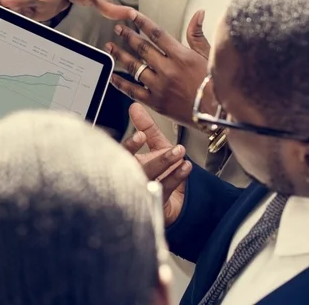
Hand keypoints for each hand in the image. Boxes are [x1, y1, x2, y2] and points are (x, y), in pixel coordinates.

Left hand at [106, 9, 211, 125]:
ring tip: (110, 47)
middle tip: (118, 29)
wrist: (217, 113)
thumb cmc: (215, 84)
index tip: (131, 14)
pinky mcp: (156, 102)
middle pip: (142, 48)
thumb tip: (198, 14)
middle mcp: (168, 70)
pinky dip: (120, 83)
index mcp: (181, 56)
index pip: (157, 34)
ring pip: (134, 67)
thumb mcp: (209, 56)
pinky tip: (112, 76)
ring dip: (120, 55)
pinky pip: (132, 91)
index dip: (142, 22)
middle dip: (128, 36)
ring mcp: (160, 86)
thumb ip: (198, 35)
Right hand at [122, 104, 189, 225]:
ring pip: (151, 178)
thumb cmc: (161, 172)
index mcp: (129, 162)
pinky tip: (185, 166)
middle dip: (155, 157)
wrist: (173, 201)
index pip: (123, 153)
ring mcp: (144, 190)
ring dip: (165, 164)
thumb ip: (146, 127)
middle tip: (172, 148)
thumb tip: (135, 107)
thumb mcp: (156, 145)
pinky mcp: (156, 202)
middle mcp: (133, 176)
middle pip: (138, 168)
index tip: (140, 136)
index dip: (130, 145)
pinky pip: (166, 188)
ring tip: (179, 152)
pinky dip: (176, 176)